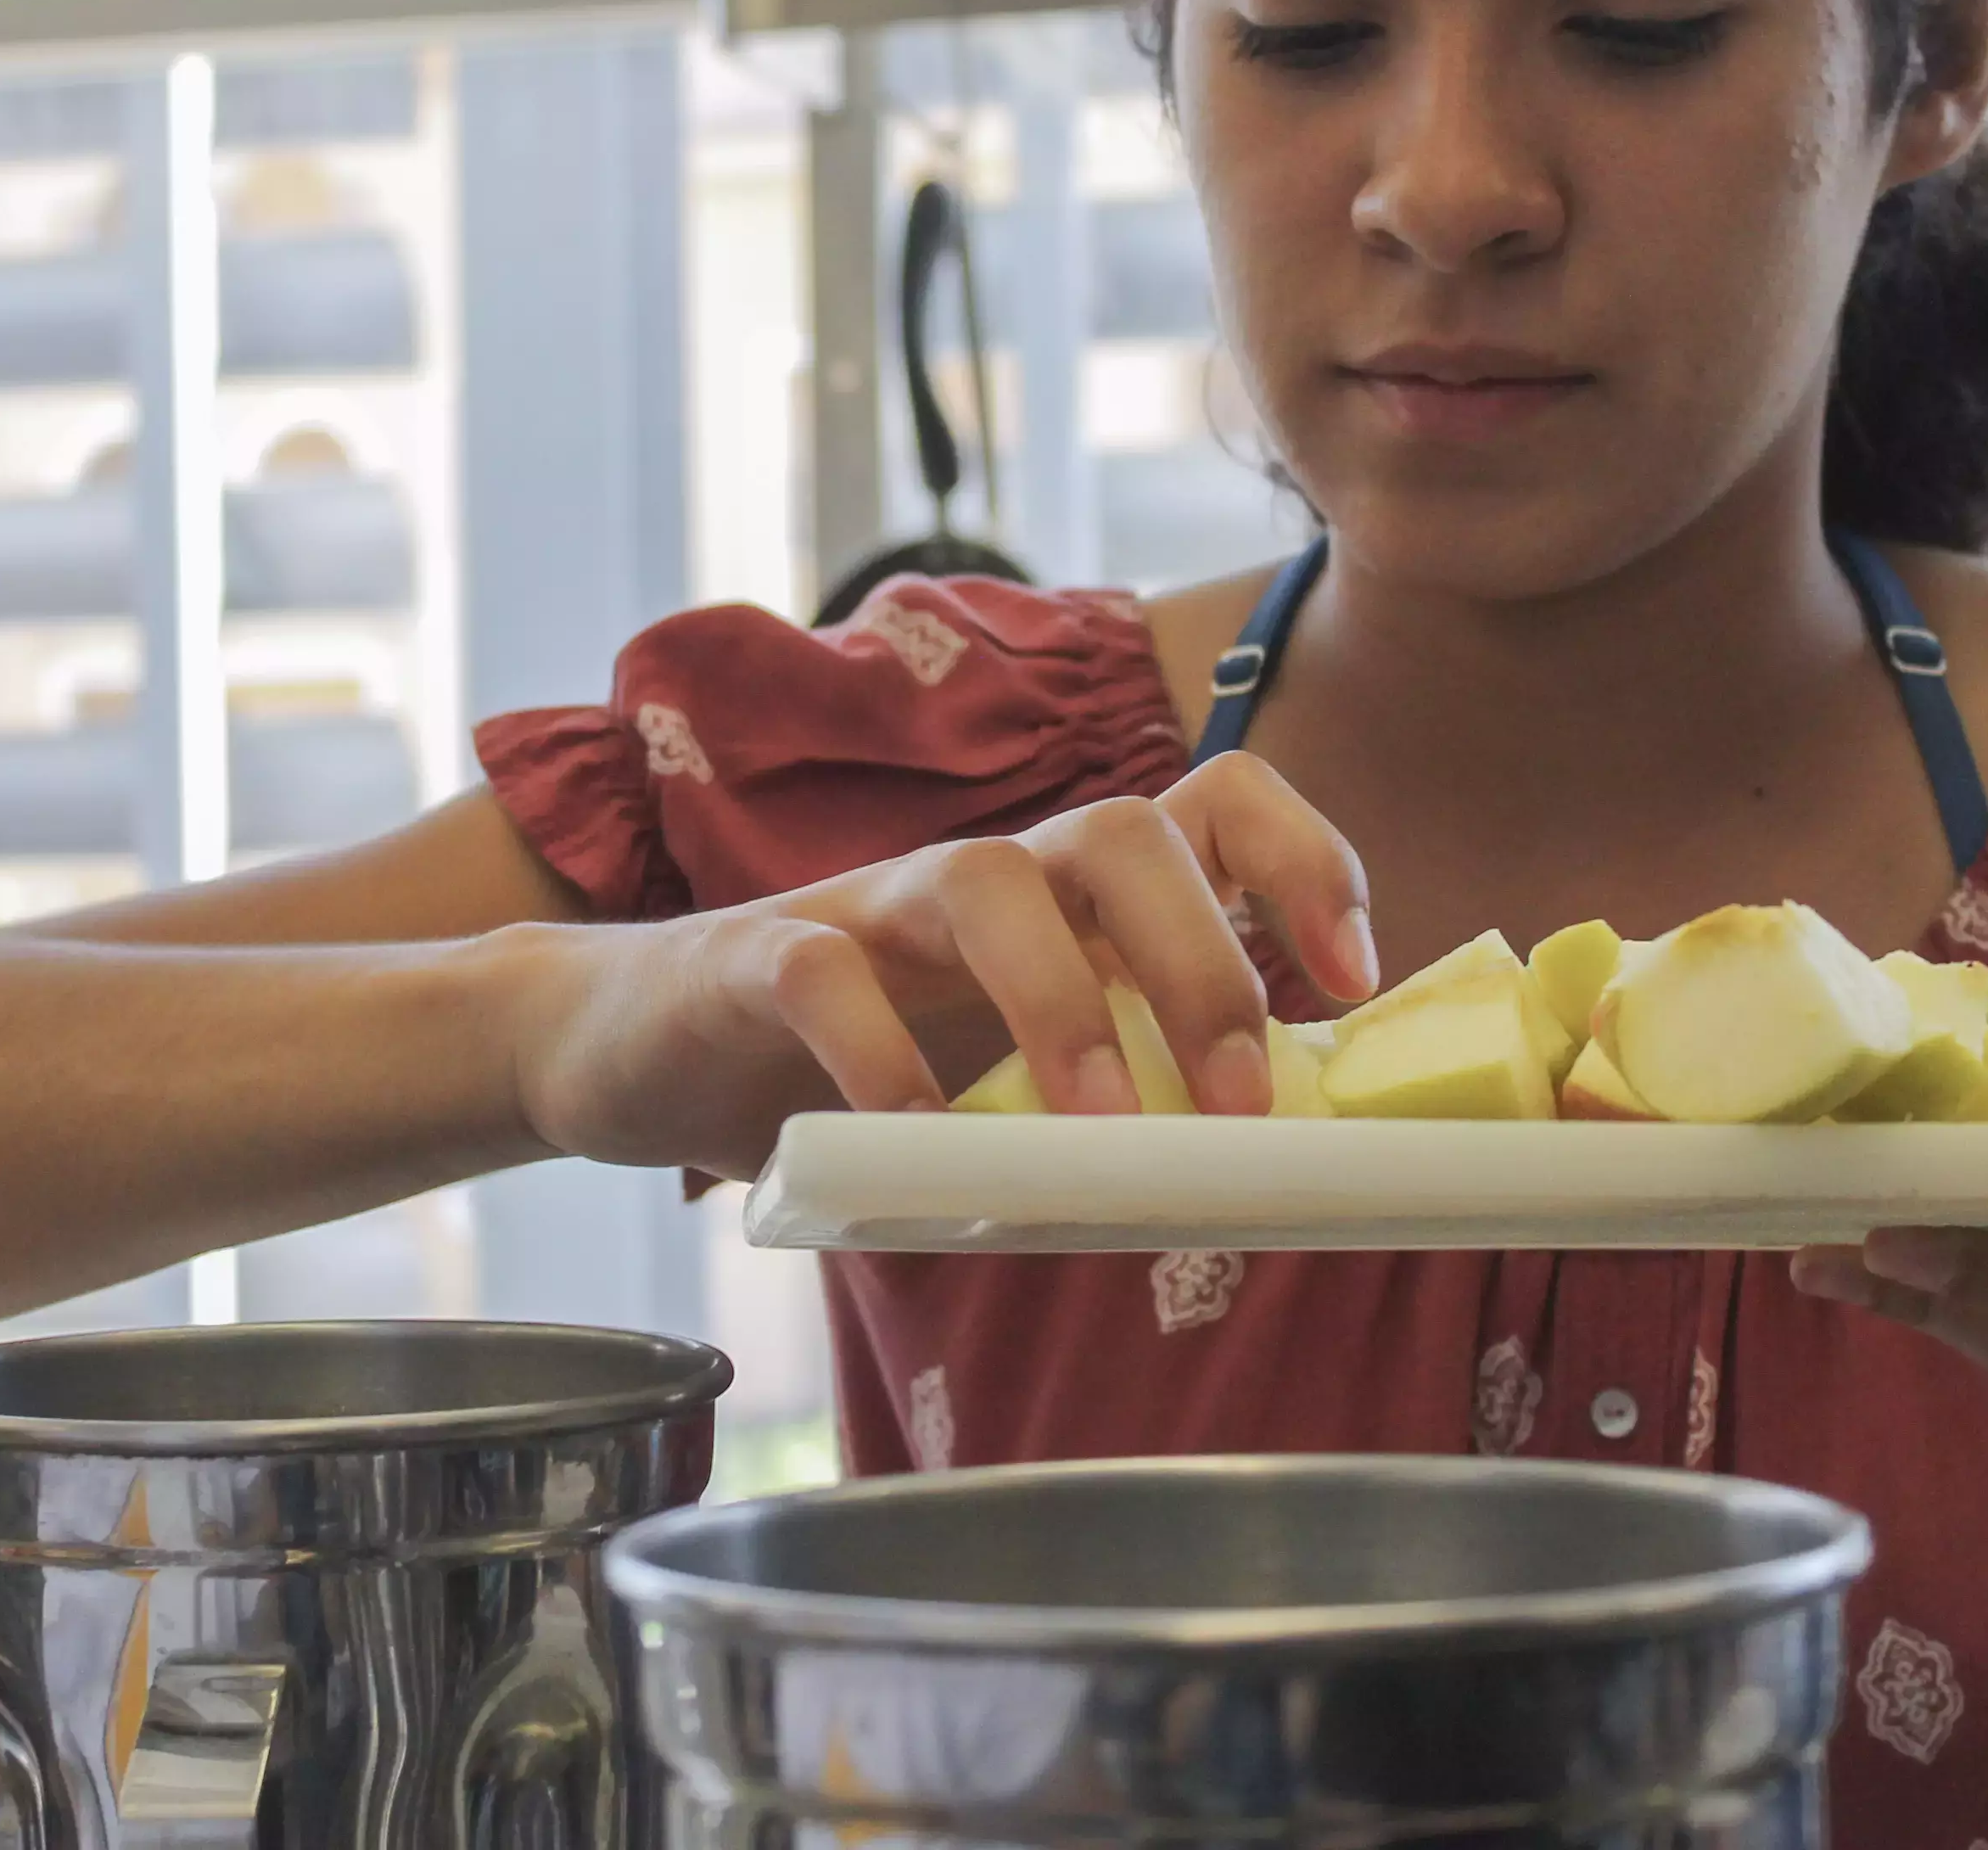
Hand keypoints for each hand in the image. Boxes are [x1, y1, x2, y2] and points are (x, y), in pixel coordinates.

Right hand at [506, 752, 1378, 1179]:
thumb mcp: (1002, 1075)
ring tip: (1095, 1130)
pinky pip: (826, 975)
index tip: (1354, 977)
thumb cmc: (850, 1068)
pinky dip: (880, 1054)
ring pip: (986, 881)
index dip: (1303, 863)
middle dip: (1202, 957)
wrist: (633, 1048)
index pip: (1213, 806)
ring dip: (1061, 1002)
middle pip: (1121, 831)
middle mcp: (984, 878)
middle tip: (1238, 1103)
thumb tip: (1267, 1183)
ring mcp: (868, 906)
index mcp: (1064, 898)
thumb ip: (1114, 1100)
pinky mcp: (757, 958)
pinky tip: (912, 1143)